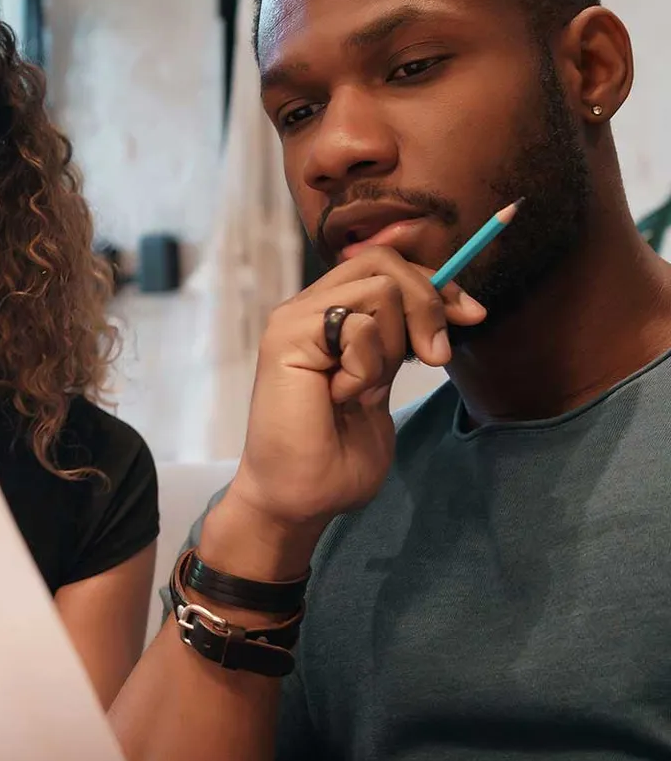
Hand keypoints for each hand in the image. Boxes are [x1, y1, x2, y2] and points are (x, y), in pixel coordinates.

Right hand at [224, 247, 486, 556]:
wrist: (299, 498)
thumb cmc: (336, 454)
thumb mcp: (382, 381)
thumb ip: (400, 341)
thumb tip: (454, 305)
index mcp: (329, 316)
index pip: (386, 265)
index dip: (436, 284)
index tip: (473, 317)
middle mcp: (308, 309)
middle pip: (384, 262)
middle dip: (428, 303)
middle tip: (434, 359)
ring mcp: (293, 321)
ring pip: (379, 287)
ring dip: (391, 344)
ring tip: (365, 387)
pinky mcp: (286, 340)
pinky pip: (357, 326)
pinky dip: (366, 366)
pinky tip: (341, 397)